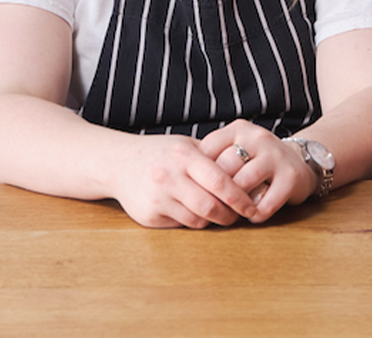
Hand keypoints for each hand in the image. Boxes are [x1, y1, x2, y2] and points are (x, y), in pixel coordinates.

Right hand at [110, 132, 262, 229]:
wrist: (119, 164)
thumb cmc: (161, 153)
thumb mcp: (186, 146)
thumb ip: (212, 157)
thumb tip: (247, 171)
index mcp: (184, 156)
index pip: (219, 180)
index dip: (239, 196)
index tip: (252, 204)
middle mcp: (170, 177)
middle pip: (210, 205)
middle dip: (230, 214)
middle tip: (241, 215)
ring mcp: (158, 198)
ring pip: (196, 219)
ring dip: (214, 221)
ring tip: (223, 216)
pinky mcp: (148, 216)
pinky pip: (180, 225)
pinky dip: (194, 222)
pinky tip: (199, 215)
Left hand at [198, 120, 316, 221]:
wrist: (300, 161)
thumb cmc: (257, 160)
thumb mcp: (236, 148)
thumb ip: (214, 158)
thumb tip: (182, 181)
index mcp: (239, 129)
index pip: (208, 149)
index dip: (199, 174)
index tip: (195, 190)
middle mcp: (258, 137)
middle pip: (224, 168)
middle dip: (215, 193)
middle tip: (211, 208)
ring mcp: (275, 155)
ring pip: (244, 183)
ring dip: (234, 205)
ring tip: (232, 214)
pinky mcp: (291, 177)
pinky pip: (266, 202)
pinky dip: (256, 214)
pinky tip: (253, 215)